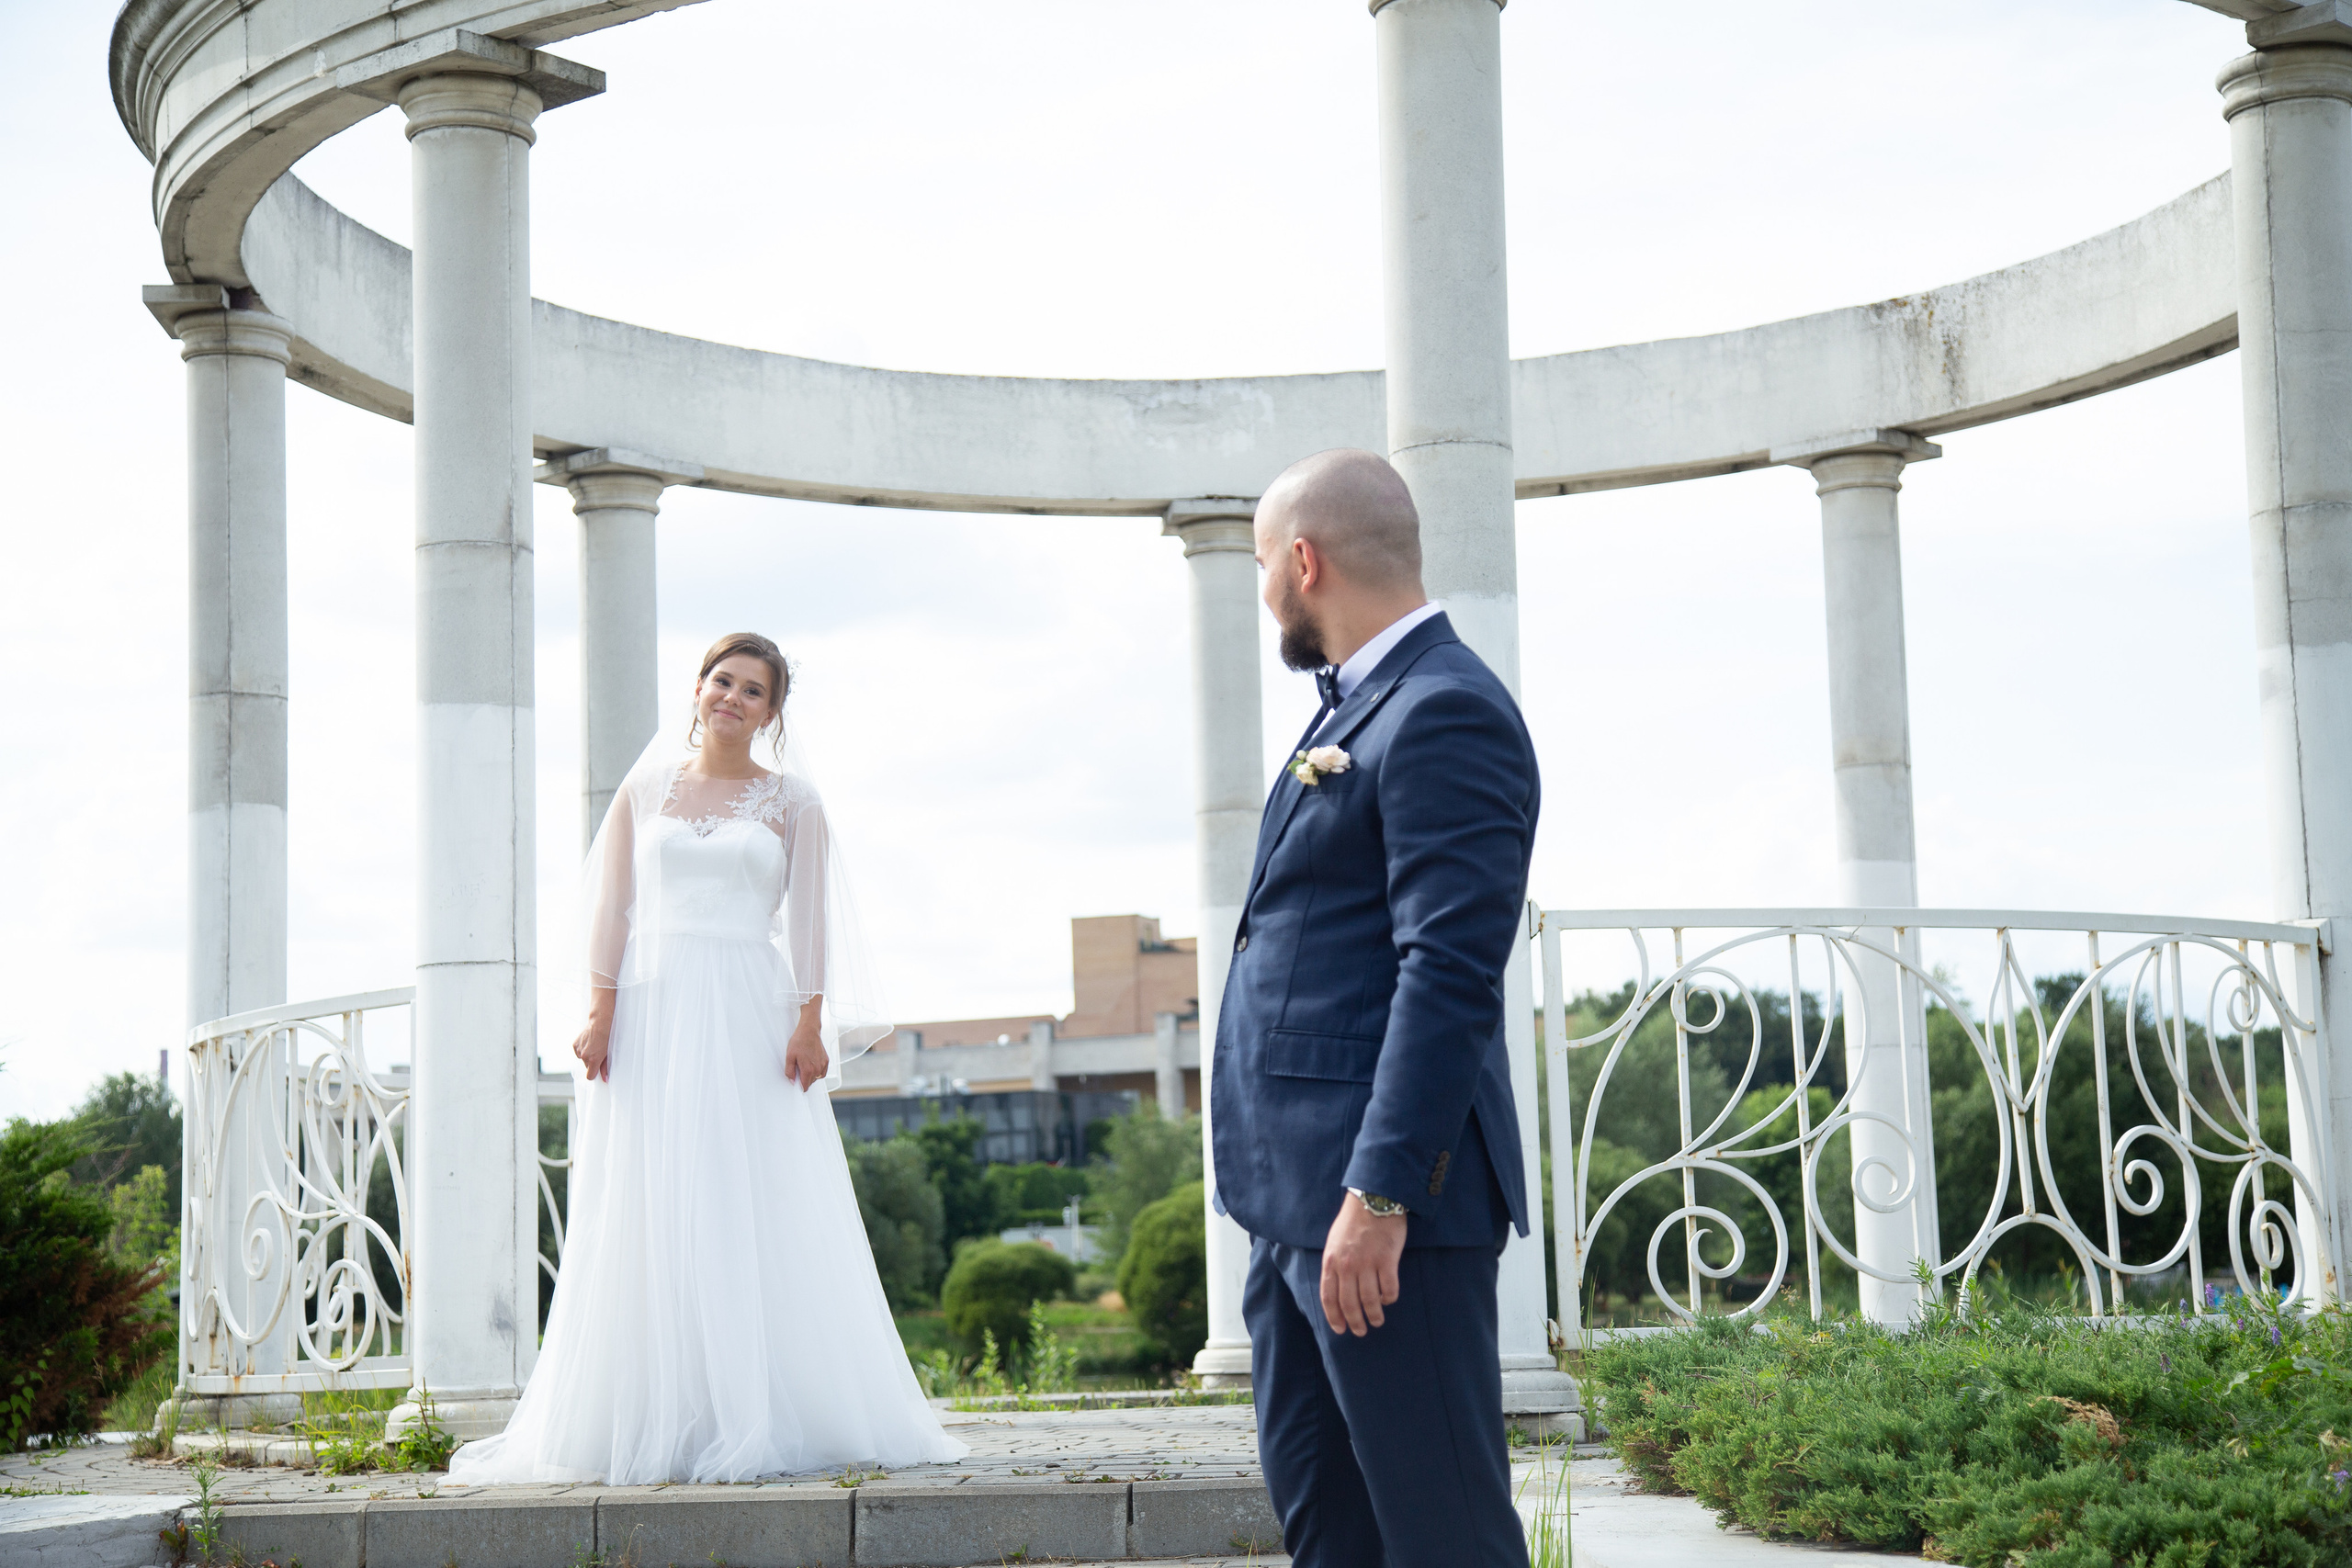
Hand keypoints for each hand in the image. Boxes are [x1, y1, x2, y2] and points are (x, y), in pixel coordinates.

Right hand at [571, 988, 616, 1081]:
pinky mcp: (575, 1044)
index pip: (590, 1076)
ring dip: (587, 1055)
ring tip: (594, 1046)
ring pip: (582, 1059)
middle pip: (587, 1067)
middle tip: (599, 1053)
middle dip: (592, 1062)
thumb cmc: (608, 1037)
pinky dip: (582, 1049)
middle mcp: (584, 1056)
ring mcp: (578, 1050)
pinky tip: (589, 1043)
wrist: (601, 1022)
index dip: (594, 1073)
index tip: (598, 1069)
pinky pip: (578, 1052)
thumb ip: (605, 1067)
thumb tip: (605, 1079)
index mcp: (593, 1060)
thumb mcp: (609, 1053)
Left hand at [783, 996, 827, 1089]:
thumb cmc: (799, 1041)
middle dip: (804, 1080)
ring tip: (805, 1066)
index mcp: (808, 1069)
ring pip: (816, 1078)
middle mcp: (817, 1069)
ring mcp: (823, 1065)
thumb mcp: (789, 1056)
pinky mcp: (826, 1060)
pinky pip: (822, 1073)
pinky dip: (818, 1072)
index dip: (799, 1086)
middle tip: (798, 1070)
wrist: (809, 1031)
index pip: (805, 1086)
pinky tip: (812, 1066)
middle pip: (810, 1083)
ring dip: (811, 1076)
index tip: (796, 1083)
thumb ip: (789, 1071)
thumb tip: (792, 1081)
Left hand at [1320, 1193, 1406, 1335]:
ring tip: (1377, 1321)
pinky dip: (1389, 1298)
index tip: (1340, 1330)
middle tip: (1361, 1331)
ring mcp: (1367, 1263)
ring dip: (1374, 1315)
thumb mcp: (1334, 1242)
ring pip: (1370, 1300)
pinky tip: (1388, 1299)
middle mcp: (1348, 1265)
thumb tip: (1336, 1289)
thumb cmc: (1353, 1221)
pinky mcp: (1387, 1260)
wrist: (1373, 1200)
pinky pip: (1389, 1289)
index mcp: (1331, 1261)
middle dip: (1355, 1322)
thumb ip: (1334, 1265)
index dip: (1334, 1317)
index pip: (1329, 1297)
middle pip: (1349, 1303)